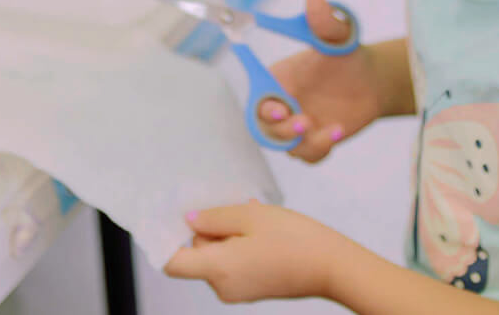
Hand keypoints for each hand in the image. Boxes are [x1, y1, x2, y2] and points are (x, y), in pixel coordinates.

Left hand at [163, 201, 356, 302]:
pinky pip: (235, 264)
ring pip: (218, 256)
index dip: (164, 240)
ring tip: (255, 216)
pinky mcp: (254, 289)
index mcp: (218, 268)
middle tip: (232, 205)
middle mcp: (223, 286)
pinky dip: (241, 245)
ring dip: (229, 234)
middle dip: (209, 229)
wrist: (333, 267)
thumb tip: (190, 222)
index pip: (173, 262)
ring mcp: (239, 292)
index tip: (164, 218)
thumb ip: (214, 218)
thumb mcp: (251, 216)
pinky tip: (263, 230)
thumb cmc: (295, 239)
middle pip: (197, 255)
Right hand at [259, 0, 384, 161]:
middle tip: (304, 121)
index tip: (279, 105)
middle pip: (266, 128)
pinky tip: (337, 131)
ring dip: (304, 142)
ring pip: (287, 146)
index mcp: (279, 79)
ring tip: (330, 129)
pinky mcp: (315, 140)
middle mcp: (284, 104)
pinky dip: (320, 148)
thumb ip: (324, 21)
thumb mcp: (339, 37)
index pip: (257, 96)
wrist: (373, 80)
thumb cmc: (347, 56)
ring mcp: (298, 125)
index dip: (260, 105)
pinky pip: (308, 154)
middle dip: (281, 130)